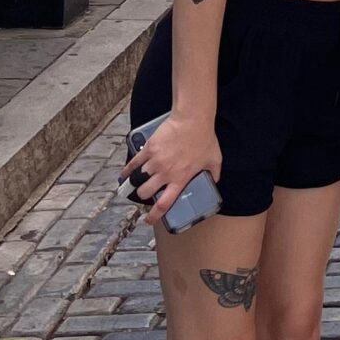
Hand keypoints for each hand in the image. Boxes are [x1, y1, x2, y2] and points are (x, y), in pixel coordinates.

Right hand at [124, 112, 220, 228]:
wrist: (193, 119)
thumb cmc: (204, 138)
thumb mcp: (214, 160)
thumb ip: (214, 174)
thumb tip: (215, 180)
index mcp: (180, 179)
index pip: (164, 203)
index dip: (154, 215)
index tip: (148, 220)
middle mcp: (165, 173)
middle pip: (146, 192)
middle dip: (143, 196)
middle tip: (144, 194)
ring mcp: (155, 161)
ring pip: (138, 179)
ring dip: (135, 184)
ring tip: (134, 184)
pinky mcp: (149, 148)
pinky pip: (134, 162)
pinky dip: (127, 170)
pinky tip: (124, 174)